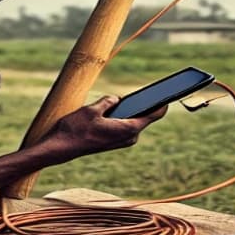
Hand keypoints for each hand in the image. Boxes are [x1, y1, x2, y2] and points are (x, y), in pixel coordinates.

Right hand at [42, 96, 165, 158]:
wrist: (61, 147)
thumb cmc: (76, 129)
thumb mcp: (93, 109)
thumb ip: (109, 101)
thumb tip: (117, 100)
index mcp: (128, 129)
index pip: (155, 113)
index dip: (164, 101)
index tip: (173, 90)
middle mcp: (129, 137)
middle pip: (145, 115)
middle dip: (144, 101)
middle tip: (150, 87)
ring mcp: (122, 140)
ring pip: (133, 118)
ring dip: (130, 108)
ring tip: (129, 94)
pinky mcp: (114, 140)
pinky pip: (125, 123)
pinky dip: (124, 114)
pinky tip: (118, 105)